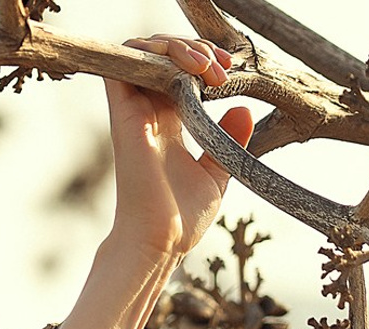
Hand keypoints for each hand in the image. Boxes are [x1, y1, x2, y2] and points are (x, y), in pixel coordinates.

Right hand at [105, 35, 252, 264]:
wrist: (159, 241)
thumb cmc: (181, 218)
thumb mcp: (216, 174)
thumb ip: (228, 140)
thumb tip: (245, 109)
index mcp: (169, 122)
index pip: (180, 73)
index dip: (206, 62)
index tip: (234, 73)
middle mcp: (149, 110)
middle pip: (164, 55)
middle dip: (197, 50)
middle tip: (225, 69)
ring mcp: (134, 108)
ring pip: (145, 50)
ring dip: (178, 47)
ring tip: (208, 68)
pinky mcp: (123, 109)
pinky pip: (126, 59)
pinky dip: (154, 51)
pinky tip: (187, 68)